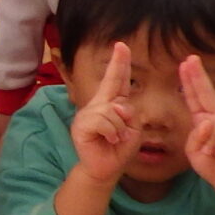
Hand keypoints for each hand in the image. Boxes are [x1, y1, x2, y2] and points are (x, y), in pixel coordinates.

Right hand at [70, 40, 141, 187]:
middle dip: (120, 83)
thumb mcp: (134, 131)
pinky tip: (109, 140)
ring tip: (116, 139)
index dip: (119, 62)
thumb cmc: (119, 149)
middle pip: (112, 85)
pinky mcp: (81, 125)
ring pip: (112, 110)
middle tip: (121, 122)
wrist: (105, 170)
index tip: (121, 45)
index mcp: (112, 104)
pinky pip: (104, 121)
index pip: (117, 80)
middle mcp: (98, 104)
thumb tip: (116, 107)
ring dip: (120, 128)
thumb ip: (130, 116)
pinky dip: (112, 132)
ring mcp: (88, 113)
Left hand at [180, 55, 214, 200]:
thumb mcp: (194, 151)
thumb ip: (195, 135)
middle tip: (190, 59)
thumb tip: (208, 122)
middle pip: (209, 94)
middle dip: (198, 77)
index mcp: (208, 120)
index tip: (186, 63)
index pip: (197, 97)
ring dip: (209, 143)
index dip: (191, 81)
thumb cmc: (213, 166)